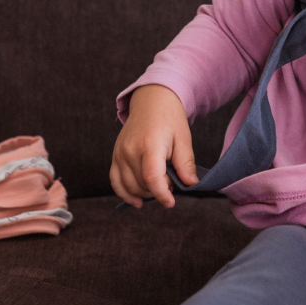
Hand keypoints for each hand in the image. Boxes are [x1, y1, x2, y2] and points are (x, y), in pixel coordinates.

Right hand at [110, 85, 196, 208]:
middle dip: (158, 190)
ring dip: (145, 192)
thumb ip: (185, 163)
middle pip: (142, 184)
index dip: (162, 194)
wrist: (152, 101)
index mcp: (150, 144)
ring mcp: (120, 153)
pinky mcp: (115, 155)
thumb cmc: (170, 119)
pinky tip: (137, 202)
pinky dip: (125, 194)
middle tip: (171, 179)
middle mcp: (130, 150)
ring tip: (159, 182)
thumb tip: (190, 184)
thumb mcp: (184, 138)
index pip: (152, 177)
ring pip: (129, 186)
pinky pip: (115, 181)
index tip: (171, 203)